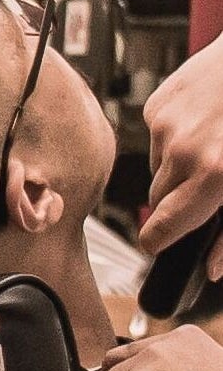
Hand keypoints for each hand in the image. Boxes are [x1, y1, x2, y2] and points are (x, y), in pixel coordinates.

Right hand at [142, 36, 222, 250]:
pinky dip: (177, 136)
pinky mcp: (160, 102)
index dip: (158, 242)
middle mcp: (183, 151)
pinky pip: (157, 135)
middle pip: (159, 198)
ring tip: (216, 144)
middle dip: (180, 199)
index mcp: (214, 175)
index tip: (156, 245)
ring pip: (159, 166)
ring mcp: (167, 124)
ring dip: (180, 165)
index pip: (161, 228)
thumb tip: (213, 268)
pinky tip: (206, 122)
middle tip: (210, 186)